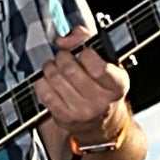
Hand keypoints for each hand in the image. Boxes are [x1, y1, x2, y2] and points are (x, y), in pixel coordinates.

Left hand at [38, 24, 129, 139]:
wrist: (100, 121)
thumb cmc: (101, 84)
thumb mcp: (105, 60)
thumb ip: (86, 39)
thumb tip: (63, 40)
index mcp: (118, 85)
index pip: (98, 68)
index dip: (85, 54)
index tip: (84, 52)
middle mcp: (102, 101)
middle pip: (70, 69)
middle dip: (62, 57)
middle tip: (63, 57)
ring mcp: (83, 111)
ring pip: (54, 78)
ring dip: (50, 67)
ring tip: (55, 68)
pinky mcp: (64, 117)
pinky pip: (43, 92)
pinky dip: (42, 82)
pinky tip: (49, 81)